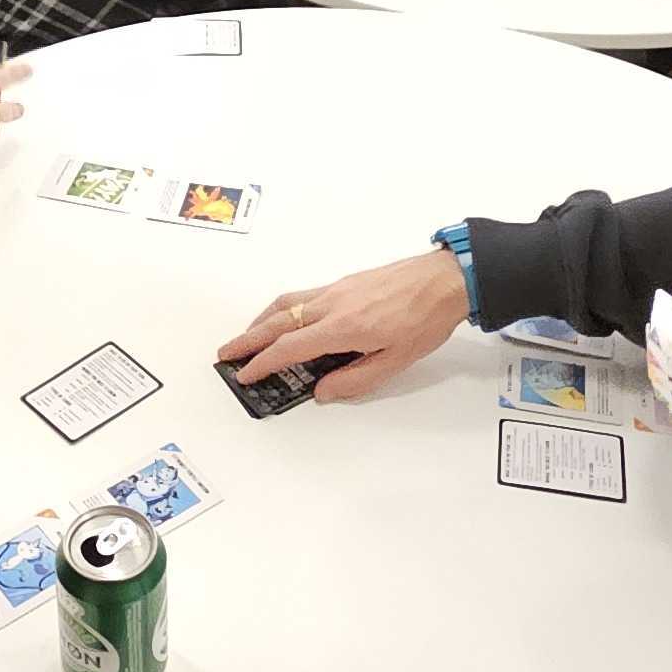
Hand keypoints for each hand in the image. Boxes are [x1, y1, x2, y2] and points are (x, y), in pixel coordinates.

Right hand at [219, 247, 467, 397]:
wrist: (445, 279)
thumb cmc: (425, 318)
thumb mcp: (395, 361)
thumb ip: (355, 380)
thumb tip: (322, 391)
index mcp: (342, 327)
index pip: (289, 348)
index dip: (262, 363)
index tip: (244, 374)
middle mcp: (331, 304)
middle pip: (277, 322)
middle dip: (247, 339)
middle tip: (226, 353)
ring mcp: (335, 290)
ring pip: (286, 304)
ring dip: (260, 321)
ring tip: (246, 337)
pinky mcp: (343, 283)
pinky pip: (300, 295)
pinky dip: (281, 309)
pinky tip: (282, 319)